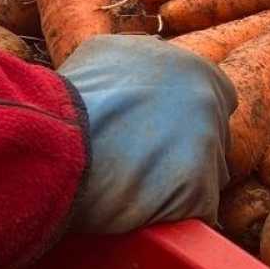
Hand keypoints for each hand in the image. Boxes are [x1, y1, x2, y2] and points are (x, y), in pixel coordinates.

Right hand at [58, 35, 236, 232]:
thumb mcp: (111, 53)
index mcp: (197, 70)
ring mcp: (209, 147)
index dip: (189, 118)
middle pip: (216, 137)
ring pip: (211, 174)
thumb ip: (147, 58)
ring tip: (140, 188)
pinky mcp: (197, 191)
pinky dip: (176, 215)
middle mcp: (211, 105)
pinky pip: (198, 211)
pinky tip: (147, 214)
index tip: (163, 132)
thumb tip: (153, 63)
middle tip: (148, 162)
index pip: (215, 99)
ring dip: (183, 184)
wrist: (53, 138)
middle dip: (188, 150)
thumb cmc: (72, 96)